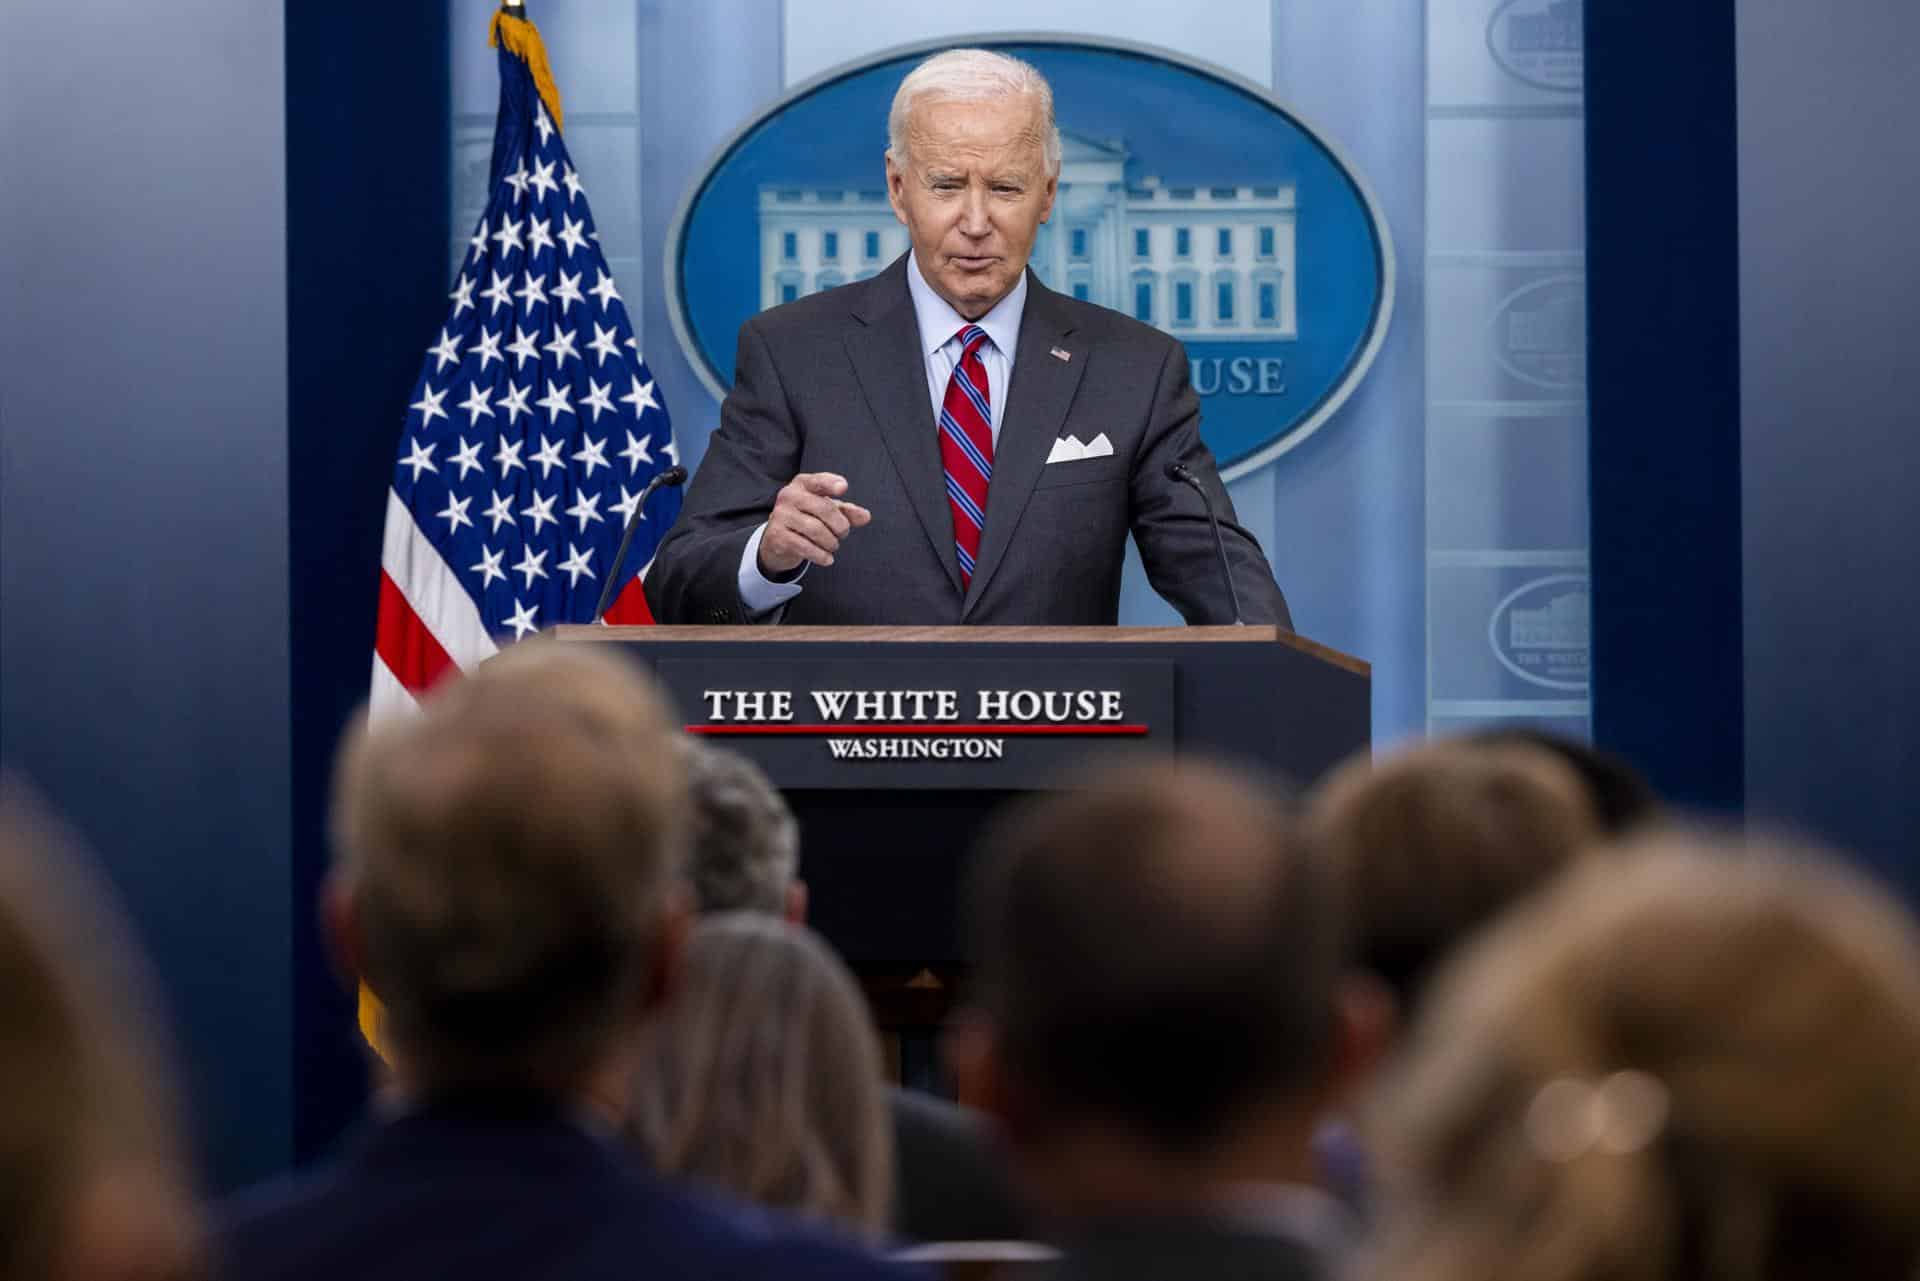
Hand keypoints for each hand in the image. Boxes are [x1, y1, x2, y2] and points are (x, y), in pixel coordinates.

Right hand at [757, 472, 872, 574]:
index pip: (818, 481)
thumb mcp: (827, 511)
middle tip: (843, 533)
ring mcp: (780, 515)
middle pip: (824, 509)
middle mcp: (789, 496)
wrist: (778, 539)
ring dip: (831, 542)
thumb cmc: (807, 518)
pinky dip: (821, 555)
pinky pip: (805, 547)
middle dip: (841, 525)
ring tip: (833, 545)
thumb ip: (847, 512)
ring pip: (816, 530)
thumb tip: (866, 516)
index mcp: (802, 484)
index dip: (831, 484)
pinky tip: (827, 559)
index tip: (843, 487)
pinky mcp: (777, 535)